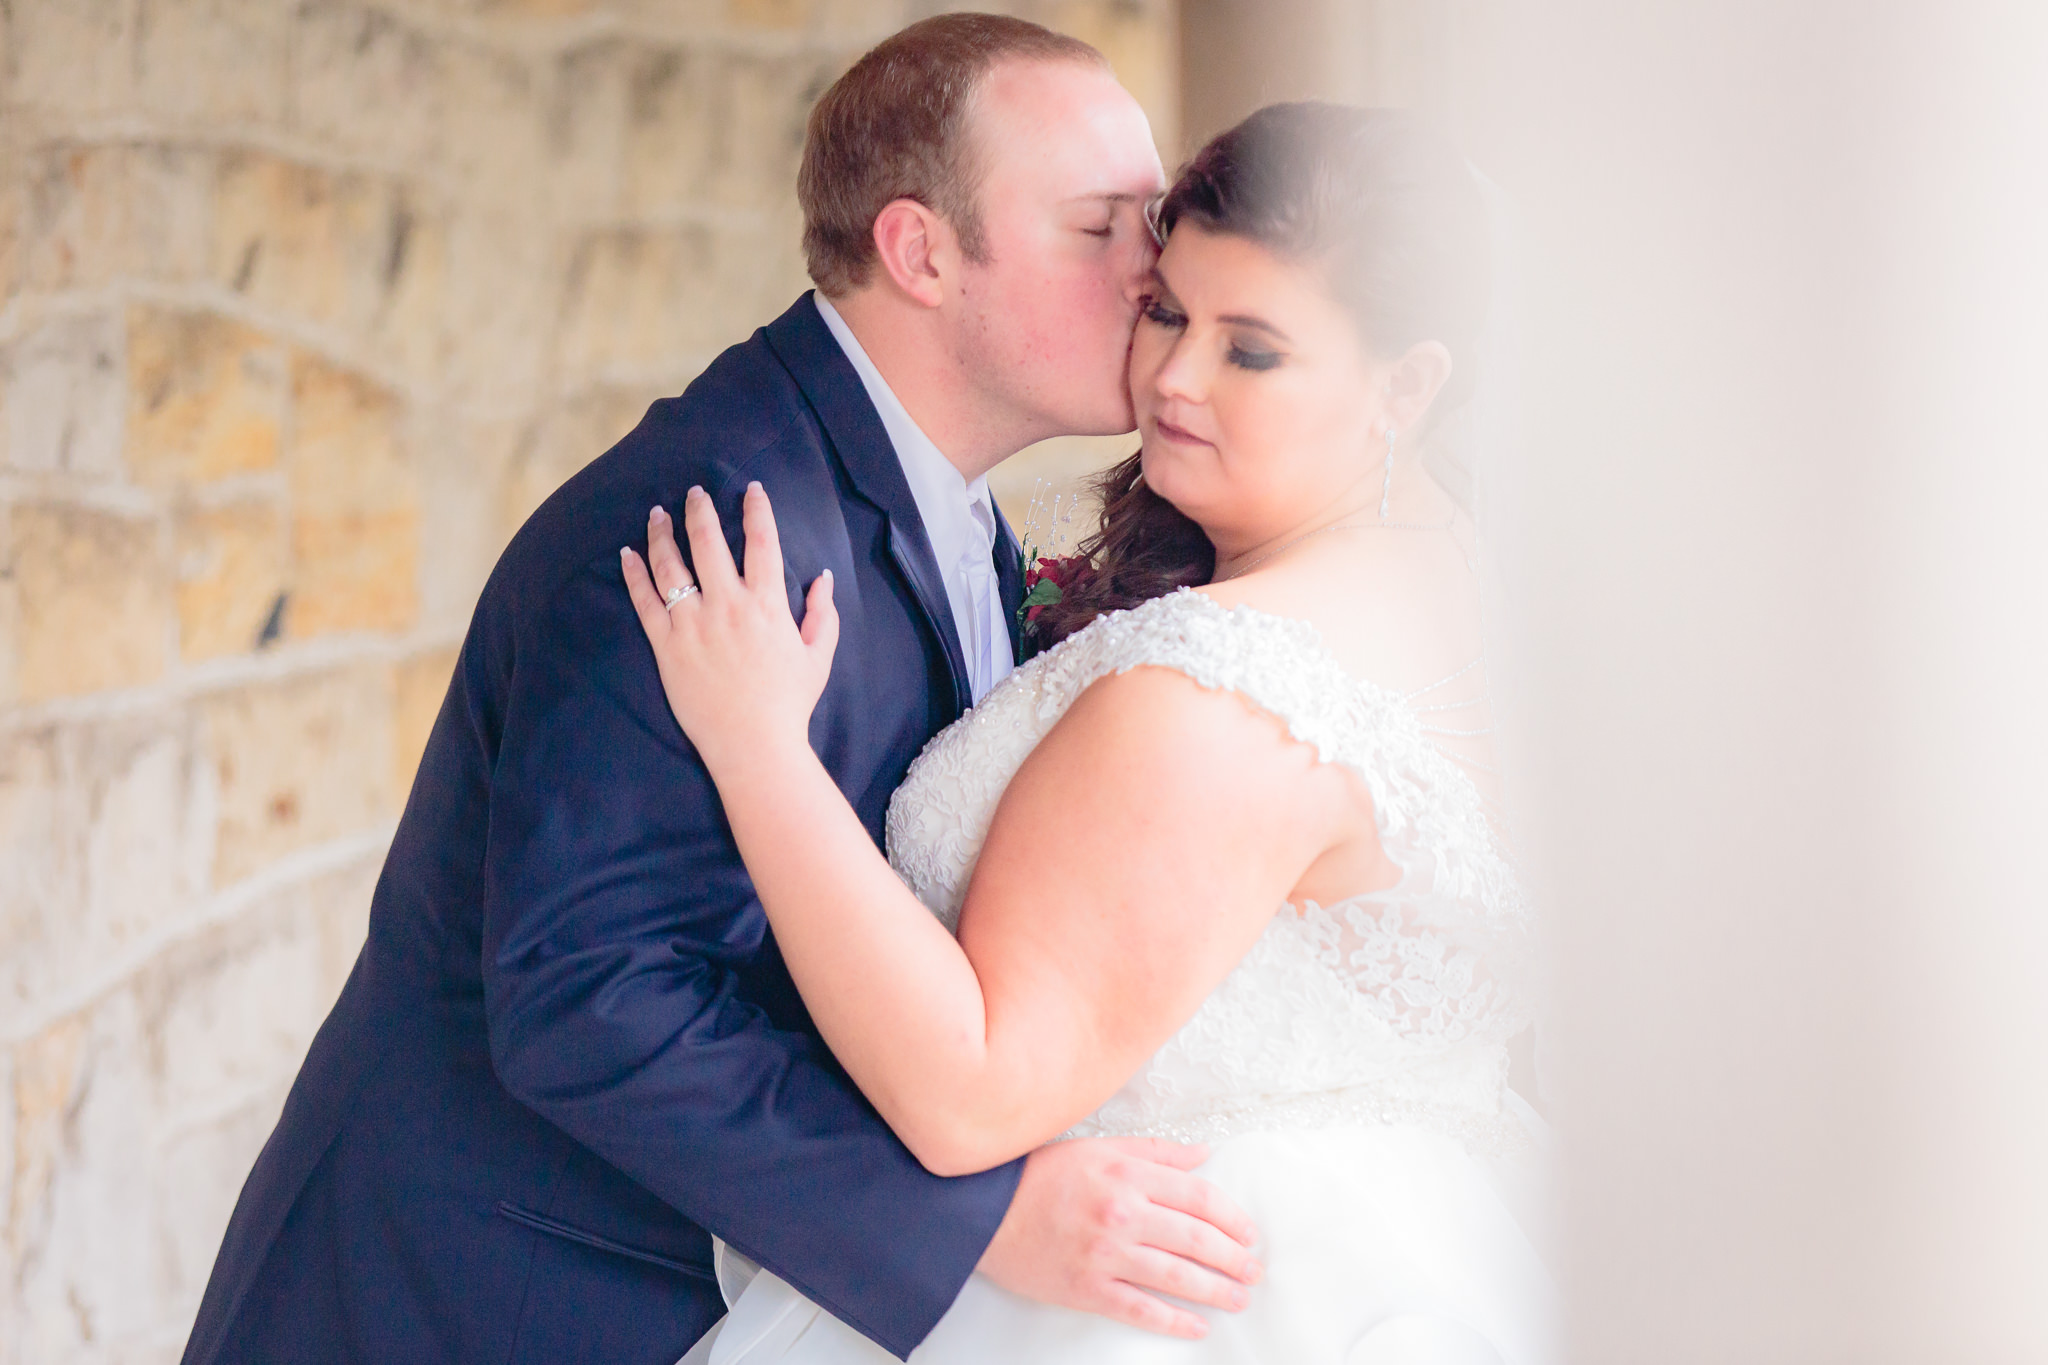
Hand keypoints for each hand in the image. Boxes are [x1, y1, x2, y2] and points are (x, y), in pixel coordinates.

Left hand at [622, 483, 838, 772]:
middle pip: (709, 541)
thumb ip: (822, 613)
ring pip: (671, 564)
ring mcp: (693, 625)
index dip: (756, 510)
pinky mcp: (667, 646)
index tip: (752, 490)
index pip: (762, 542)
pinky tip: (627, 554)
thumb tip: (823, 577)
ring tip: (657, 513)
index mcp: (767, 605)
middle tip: (695, 492)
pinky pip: (645, 601)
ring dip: (662, 533)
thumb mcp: (818, 656)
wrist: (754, 745)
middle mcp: (727, 606)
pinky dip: (634, 574)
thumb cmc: (789, 704)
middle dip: (700, 509)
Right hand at [977, 1137, 1262, 1339]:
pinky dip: (1174, 1320)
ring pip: (1176, 1276)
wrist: (984, 1210)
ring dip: (1216, 1290)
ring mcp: (1105, 1254)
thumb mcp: (1100, 1148)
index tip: (1249, 1233)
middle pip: (1196, 1239)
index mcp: (1128, 1175)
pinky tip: (1197, 1325)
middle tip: (1253, 1271)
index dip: (1232, 1218)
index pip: (1199, 1198)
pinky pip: (1140, 1309)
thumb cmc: (1040, 1175)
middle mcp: (1122, 1213)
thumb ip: (1155, 1152)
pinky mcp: (1087, 1287)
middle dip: (1234, 1258)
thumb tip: (1202, 1153)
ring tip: (1238, 1297)